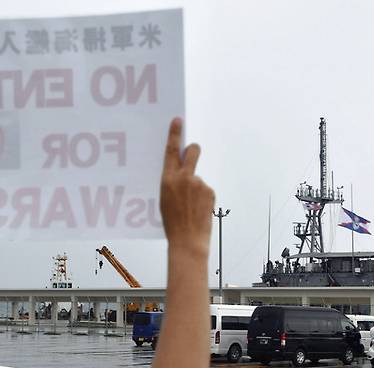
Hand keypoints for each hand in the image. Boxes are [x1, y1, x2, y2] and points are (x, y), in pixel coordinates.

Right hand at [160, 118, 213, 254]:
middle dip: (193, 149)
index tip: (178, 121)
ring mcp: (199, 184)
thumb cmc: (172, 223)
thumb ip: (171, 183)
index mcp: (167, 179)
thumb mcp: (164, 199)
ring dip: (196, 189)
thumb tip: (179, 174)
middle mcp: (184, 178)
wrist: (187, 240)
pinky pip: (205, 191)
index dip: (175, 134)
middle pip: (193, 151)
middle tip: (192, 152)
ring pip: (198, 179)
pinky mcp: (210, 191)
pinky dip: (202, 198)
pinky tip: (198, 211)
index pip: (171, 151)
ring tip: (190, 208)